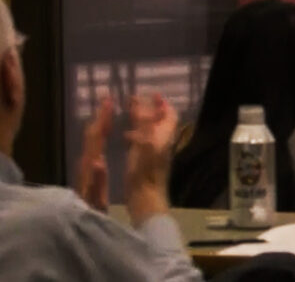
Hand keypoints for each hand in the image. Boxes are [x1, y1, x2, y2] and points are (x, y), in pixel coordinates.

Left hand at [76, 96, 113, 211]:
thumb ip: (97, 181)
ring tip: (108, 110)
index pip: (96, 139)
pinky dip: (100, 135)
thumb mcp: (96, 202)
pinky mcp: (88, 172)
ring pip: (92, 140)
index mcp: (90, 168)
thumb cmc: (89, 215)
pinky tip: (105, 134)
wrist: (73, 229)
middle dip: (100, 116)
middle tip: (108, 98)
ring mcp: (86, 168)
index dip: (103, 120)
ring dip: (100, 124)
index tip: (109, 101)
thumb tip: (98, 160)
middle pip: (92, 136)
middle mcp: (86, 164)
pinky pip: (94, 147)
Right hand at [124, 94, 176, 225]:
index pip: (169, 115)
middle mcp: (162, 143)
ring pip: (151, 132)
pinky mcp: (146, 163)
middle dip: (149, 110)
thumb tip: (142, 102)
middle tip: (135, 101)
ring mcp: (154, 153)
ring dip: (142, 122)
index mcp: (164, 136)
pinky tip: (125, 138)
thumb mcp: (144, 143)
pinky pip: (143, 143)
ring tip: (128, 115)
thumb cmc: (145, 172)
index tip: (153, 94)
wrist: (146, 200)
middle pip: (159, 122)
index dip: (162, 104)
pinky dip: (136, 135)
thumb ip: (143, 123)